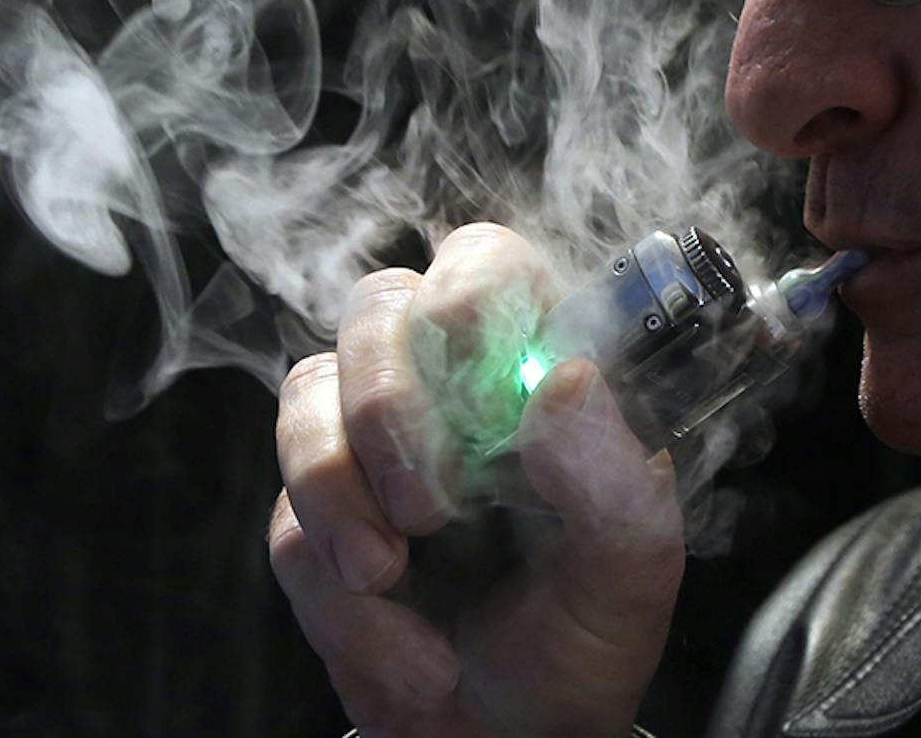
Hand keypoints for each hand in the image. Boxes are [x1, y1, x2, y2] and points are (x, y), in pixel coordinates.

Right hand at [270, 222, 683, 735]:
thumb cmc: (586, 632)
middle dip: (386, 404)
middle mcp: (441, 389)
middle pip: (375, 312)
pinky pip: (289, 528)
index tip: (466, 344)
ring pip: (306, 403)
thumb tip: (565, 381)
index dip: (466, 287)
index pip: (485, 264)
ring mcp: (367, 450)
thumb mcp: (631, 566)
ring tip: (395, 579)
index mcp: (530, 368)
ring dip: (340, 499)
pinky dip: (346, 606)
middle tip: (428, 506)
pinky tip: (412, 657)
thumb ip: (614, 474)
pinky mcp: (314, 525)